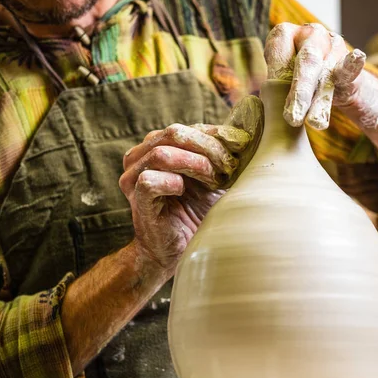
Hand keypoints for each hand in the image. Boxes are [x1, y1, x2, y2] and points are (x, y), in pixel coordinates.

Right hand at [118, 96, 263, 274]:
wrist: (184, 249)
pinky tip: (185, 192)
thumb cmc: (199, 210)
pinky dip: (173, 183)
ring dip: (194, 163)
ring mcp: (134, 178)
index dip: (214, 136)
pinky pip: (150, 181)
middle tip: (228, 166)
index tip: (238, 151)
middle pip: (174, 134)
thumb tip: (243, 134)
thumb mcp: (214, 176)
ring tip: (213, 179)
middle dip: (207, 147)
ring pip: (161, 153)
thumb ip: (220, 153)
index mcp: (158, 145)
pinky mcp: (137, 201)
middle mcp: (141, 157)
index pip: (186, 128)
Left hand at [265, 22, 366, 129]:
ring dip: (320, 100)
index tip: (270, 92)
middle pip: (306, 62)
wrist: (335, 82)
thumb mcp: (283, 78)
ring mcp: (332, 47)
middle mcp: (310, 36)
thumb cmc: (299, 78)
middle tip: (292, 118)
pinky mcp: (348, 63)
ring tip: (315, 123)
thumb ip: (273, 84)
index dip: (277, 67)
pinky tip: (357, 57)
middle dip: (300, 92)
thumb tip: (252, 104)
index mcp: (286, 35)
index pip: (279, 46)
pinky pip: (349, 66)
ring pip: (326, 74)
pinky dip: (351, 64)